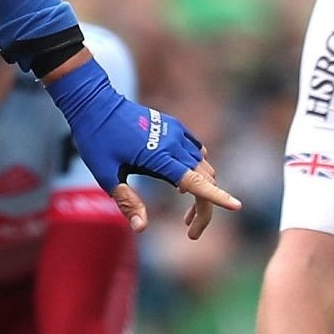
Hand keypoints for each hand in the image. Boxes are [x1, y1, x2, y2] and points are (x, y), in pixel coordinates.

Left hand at [47, 60, 241, 233]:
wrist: (96, 102)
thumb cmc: (97, 140)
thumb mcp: (106, 175)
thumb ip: (127, 202)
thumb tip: (142, 229)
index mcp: (158, 157)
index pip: (195, 182)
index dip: (216, 197)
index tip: (237, 206)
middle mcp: (173, 143)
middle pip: (204, 179)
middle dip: (204, 207)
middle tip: (191, 232)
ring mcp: (176, 132)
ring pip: (203, 166)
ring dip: (200, 189)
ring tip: (184, 215)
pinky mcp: (174, 126)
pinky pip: (196, 150)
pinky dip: (196, 169)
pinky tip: (182, 182)